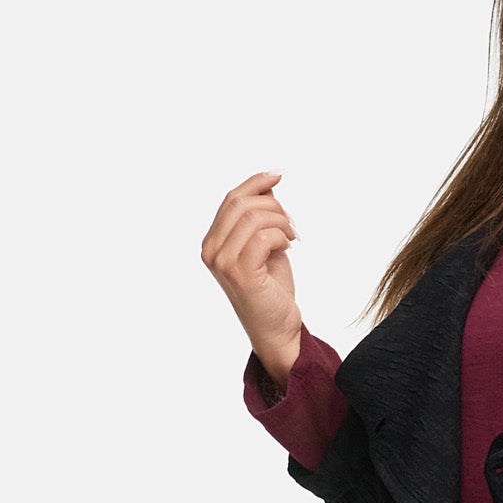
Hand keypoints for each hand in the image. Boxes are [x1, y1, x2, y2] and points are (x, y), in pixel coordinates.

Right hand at [200, 171, 302, 388]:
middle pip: (241, 203)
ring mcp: (222, 262)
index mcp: (212, 241)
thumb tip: (269, 183)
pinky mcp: (240, 273)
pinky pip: (264, 236)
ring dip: (281, 222)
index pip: (231, 199)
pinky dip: (282, 237)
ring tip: (292, 238)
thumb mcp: (265, 245)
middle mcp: (211, 250)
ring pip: (254, 217)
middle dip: (273, 206)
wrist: (277, 328)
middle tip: (292, 225)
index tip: (278, 174)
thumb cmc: (271, 289)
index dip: (255, 183)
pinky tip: (288, 248)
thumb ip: (260, 217)